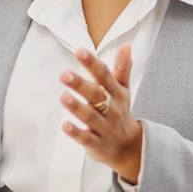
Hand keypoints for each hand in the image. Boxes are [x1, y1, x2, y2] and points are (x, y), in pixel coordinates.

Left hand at [60, 44, 144, 183]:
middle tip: (64, 74)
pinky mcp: (97, 143)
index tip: (80, 50)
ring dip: (76, 107)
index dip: (92, 63)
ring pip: (90, 116)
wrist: (129, 146)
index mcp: (115, 93)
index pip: (104, 75)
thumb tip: (127, 44)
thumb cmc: (120, 112)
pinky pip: (86, 138)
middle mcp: (111, 109)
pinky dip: (76, 133)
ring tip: (63, 96)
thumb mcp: (123, 89)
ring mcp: (104, 127)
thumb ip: (122, 68)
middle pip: (96, 95)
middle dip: (80, 85)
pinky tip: (65, 126)